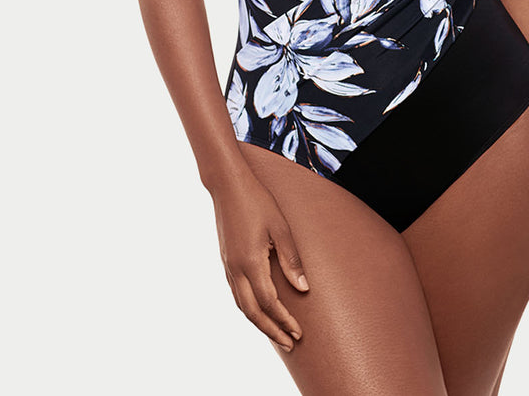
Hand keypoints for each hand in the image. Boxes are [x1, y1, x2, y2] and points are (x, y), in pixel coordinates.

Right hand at [210, 170, 310, 352]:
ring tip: (277, 332)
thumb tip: (302, 289)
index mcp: (250, 262)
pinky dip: (249, 308)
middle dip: (271, 330)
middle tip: (290, 343)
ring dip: (259, 322)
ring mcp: (228, 266)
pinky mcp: (226, 261)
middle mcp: (235, 269)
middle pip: (252, 312)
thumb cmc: (258, 201)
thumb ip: (291, 259)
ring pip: (241, 305)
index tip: (299, 332)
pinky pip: (236, 293)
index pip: (269, 303)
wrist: (227, 185)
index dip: (285, 320)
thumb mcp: (281, 228)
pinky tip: (260, 309)